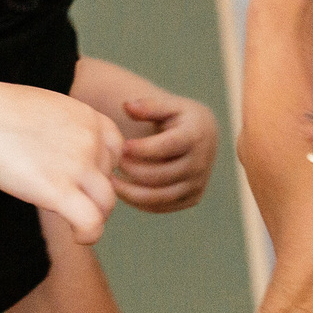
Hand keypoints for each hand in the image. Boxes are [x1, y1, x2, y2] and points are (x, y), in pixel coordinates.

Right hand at [0, 86, 125, 245]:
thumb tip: (62, 147)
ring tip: (76, 223)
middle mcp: (91, 141)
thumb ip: (64, 127)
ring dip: (95, 216)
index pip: (116, 150)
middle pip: (108, 178)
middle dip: (91, 192)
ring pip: (107, 203)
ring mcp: (78, 166)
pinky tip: (77, 237)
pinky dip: (89, 235)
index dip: (102, 168)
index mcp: (88, 117)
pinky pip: (92, 223)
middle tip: (67, 198)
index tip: (82, 178)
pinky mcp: (59, 192)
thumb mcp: (45, 108)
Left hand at [114, 92, 217, 213]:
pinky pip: (162, 207)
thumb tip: (127, 106)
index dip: (141, 149)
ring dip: (131, 192)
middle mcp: (201, 163)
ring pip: (160, 196)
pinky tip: (122, 191)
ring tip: (110, 181)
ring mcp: (198, 183)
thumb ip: (148, 106)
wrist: (201, 137)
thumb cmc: (178, 118)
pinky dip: (139, 202)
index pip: (166, 147)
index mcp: (196, 135)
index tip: (120, 147)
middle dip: (132, 171)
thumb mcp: (167, 106)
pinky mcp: (192, 198)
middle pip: (160, 175)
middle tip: (112, 164)